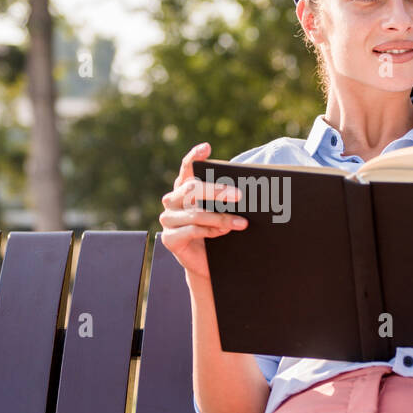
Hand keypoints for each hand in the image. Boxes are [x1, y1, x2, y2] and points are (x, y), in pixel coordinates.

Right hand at [159, 142, 247, 281]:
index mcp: (183, 189)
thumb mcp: (219, 211)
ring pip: (196, 213)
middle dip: (218, 191)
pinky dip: (211, 230)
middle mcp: (171, 201)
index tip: (207, 147)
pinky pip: (192, 230)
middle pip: (193, 189)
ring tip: (242, 223)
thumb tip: (245, 191)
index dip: (194, 157)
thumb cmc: (215, 232)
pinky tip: (224, 231)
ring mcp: (168, 220)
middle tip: (239, 195)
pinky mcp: (169, 239)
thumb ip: (224, 200)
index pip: (186, 169)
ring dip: (221, 217)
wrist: (205, 264)